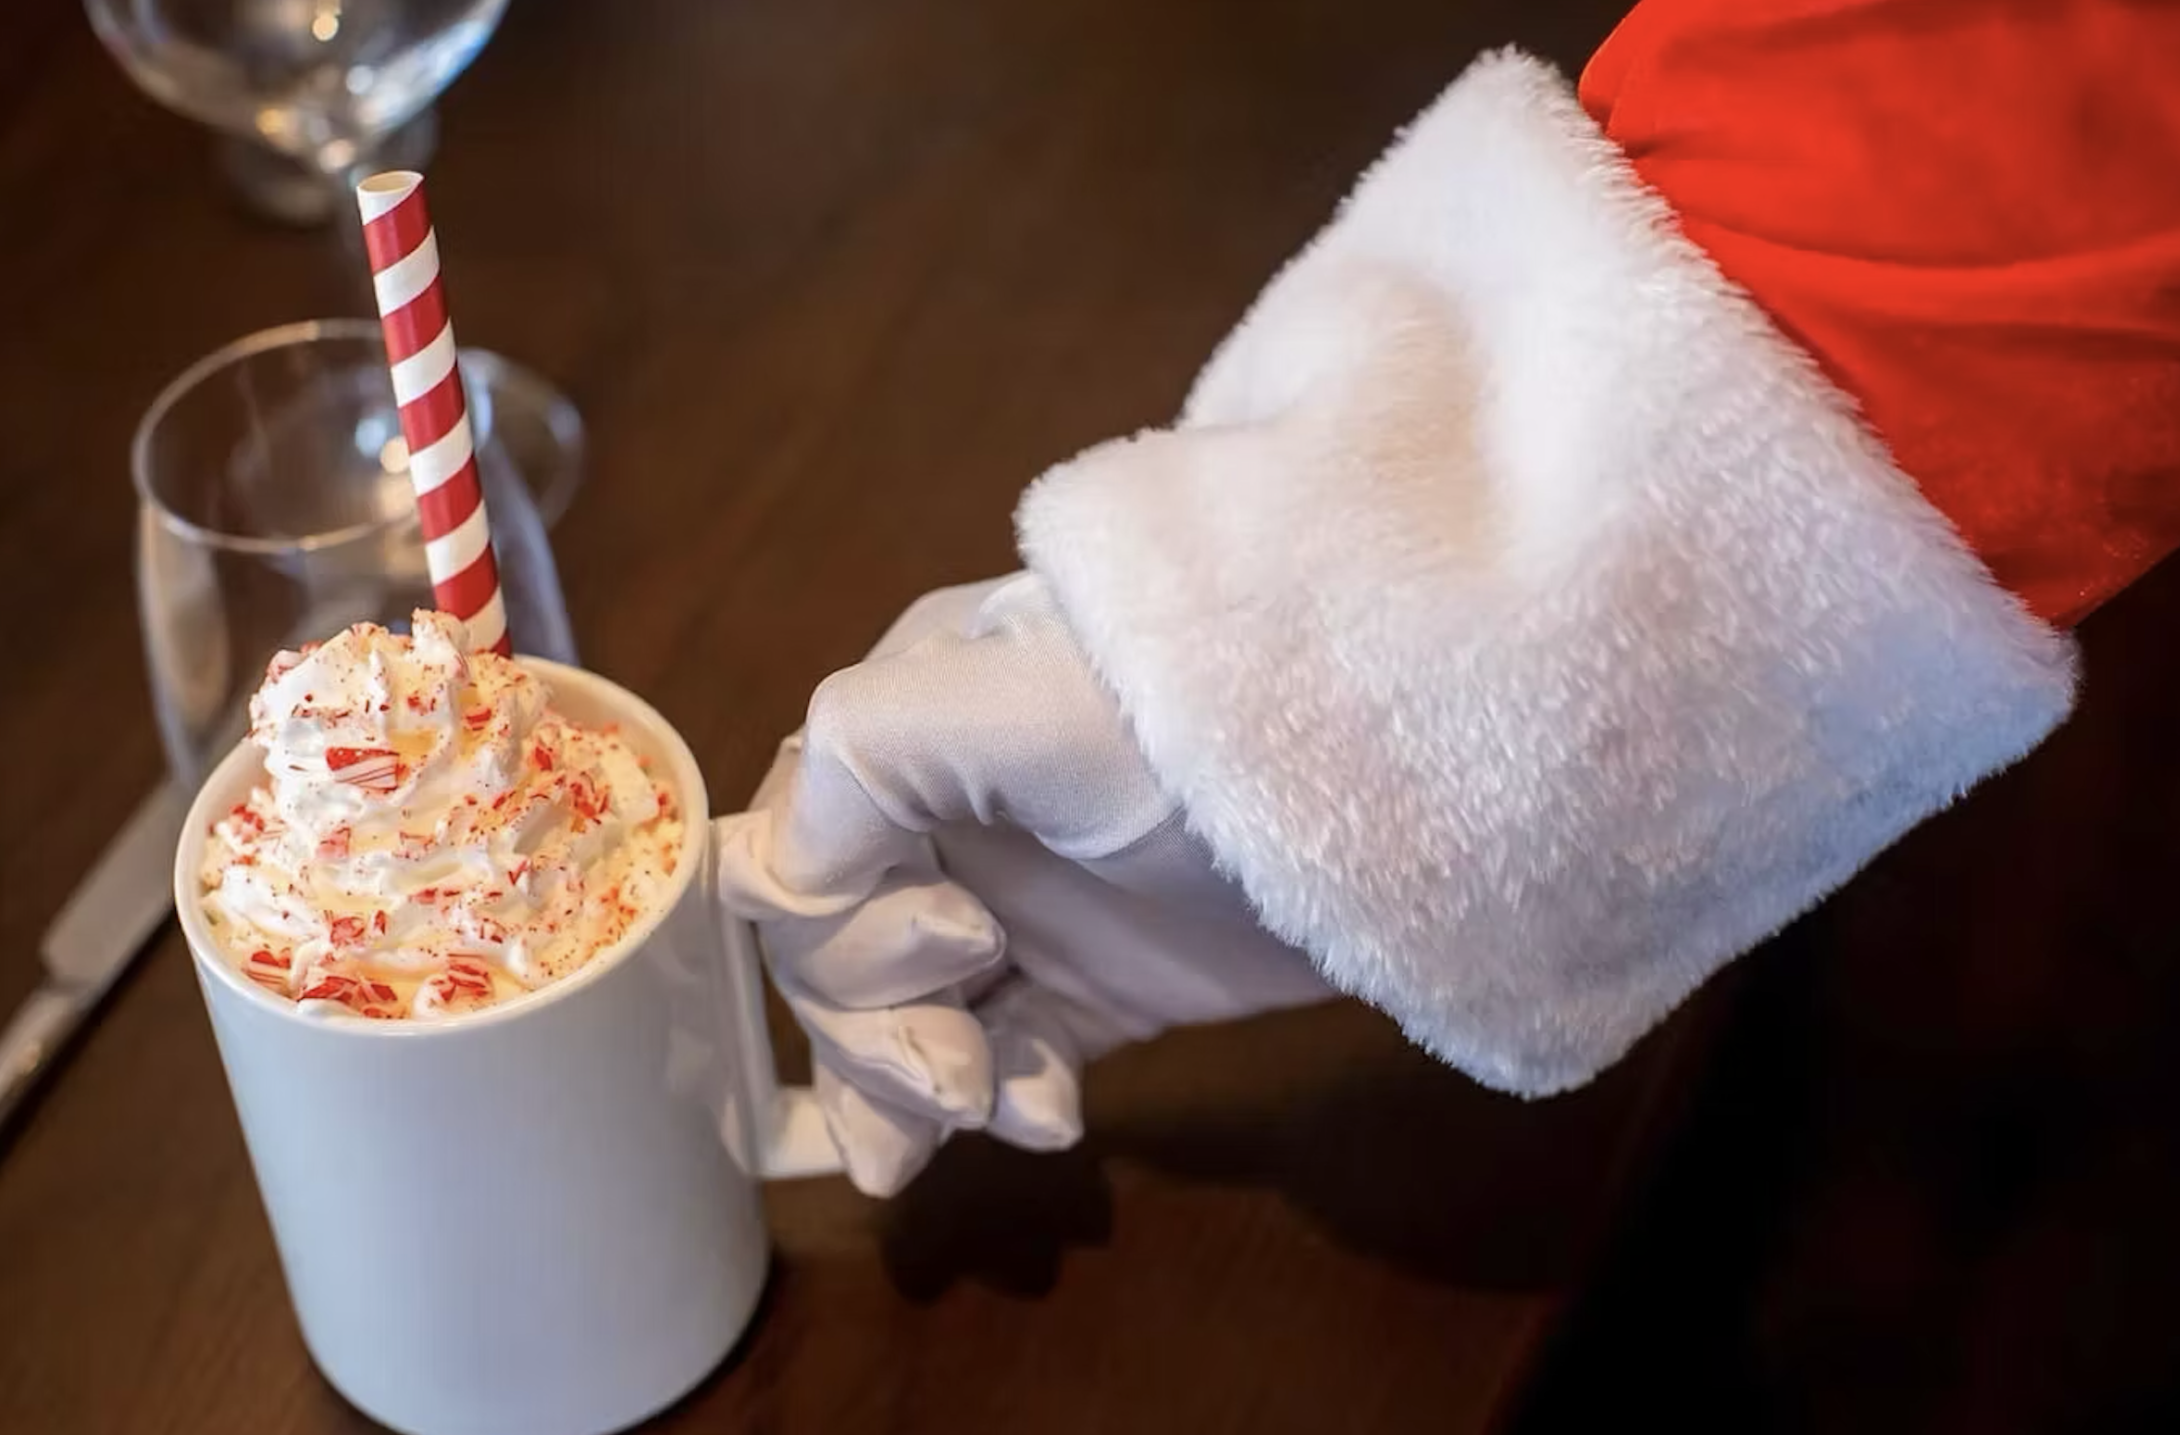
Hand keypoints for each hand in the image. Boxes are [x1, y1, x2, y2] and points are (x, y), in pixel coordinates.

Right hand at [716, 574, 1332, 1195]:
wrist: (1405, 781)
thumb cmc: (1202, 722)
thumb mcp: (1023, 703)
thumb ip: (869, 756)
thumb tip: (774, 872)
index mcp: (911, 726)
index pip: (793, 852)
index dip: (840, 928)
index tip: (956, 948)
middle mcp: (951, 817)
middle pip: (836, 958)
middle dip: (880, 1028)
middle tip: (962, 1069)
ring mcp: (1026, 906)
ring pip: (908, 1024)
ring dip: (926, 1084)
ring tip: (990, 1107)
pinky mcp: (1099, 985)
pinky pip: (1007, 1059)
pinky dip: (1008, 1100)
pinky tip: (1050, 1122)